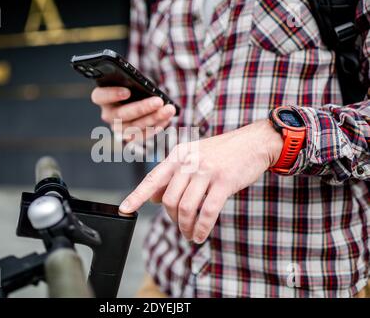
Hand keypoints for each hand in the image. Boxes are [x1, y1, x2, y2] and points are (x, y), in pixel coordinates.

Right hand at [91, 87, 175, 140]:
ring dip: (154, 118)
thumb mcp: (131, 80)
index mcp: (102, 97)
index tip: (127, 92)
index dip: (112, 94)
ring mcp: (118, 128)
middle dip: (142, 108)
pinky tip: (166, 119)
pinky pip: (142, 135)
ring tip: (169, 109)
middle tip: (159, 101)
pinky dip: (156, 127)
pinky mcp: (130, 136)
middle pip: (121, 114)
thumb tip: (144, 85)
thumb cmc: (133, 85)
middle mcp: (107, 114)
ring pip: (134, 127)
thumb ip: (132, 81)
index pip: (99, 96)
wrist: (138, 98)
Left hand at [119, 120, 282, 243]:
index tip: (124, 210)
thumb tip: (155, 199)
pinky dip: (202, 228)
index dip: (136, 196)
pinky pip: (208, 212)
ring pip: (186, 207)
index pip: (152, 179)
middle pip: (169, 199)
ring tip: (190, 234)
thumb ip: (173, 176)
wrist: (254, 142)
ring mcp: (206, 170)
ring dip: (185, 226)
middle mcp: (189, 161)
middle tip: (180, 227)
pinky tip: (201, 235)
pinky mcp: (224, 181)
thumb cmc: (222, 153)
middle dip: (172, 219)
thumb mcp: (193, 157)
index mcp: (178, 155)